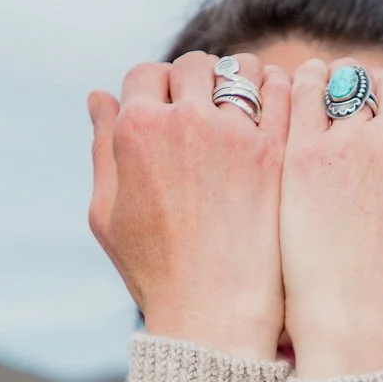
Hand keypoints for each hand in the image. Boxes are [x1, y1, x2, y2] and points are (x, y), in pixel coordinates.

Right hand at [87, 51, 292, 361]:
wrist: (214, 315)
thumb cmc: (156, 274)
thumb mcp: (108, 215)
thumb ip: (102, 149)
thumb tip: (100, 97)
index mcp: (136, 131)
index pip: (145, 74)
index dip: (154, 88)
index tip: (167, 106)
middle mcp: (182, 120)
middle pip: (193, 66)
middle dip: (197, 81)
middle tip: (209, 107)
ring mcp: (233, 132)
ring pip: (243, 69)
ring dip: (242, 80)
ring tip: (247, 109)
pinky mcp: (276, 149)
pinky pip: (282, 92)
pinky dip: (280, 93)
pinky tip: (280, 114)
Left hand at [278, 59, 382, 378]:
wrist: (360, 324)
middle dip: (381, 92)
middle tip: (363, 109)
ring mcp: (352, 142)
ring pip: (348, 81)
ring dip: (343, 84)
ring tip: (332, 99)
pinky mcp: (305, 154)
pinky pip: (305, 92)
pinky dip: (306, 82)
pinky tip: (302, 90)